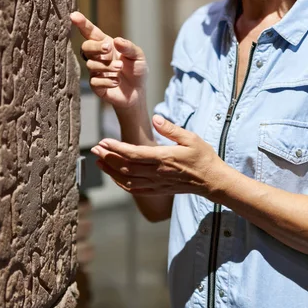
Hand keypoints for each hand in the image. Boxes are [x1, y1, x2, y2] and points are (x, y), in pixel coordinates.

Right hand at [70, 11, 147, 108]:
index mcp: (107, 45)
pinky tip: (117, 81)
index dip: (82, 24)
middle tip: (109, 48)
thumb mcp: (138, 56)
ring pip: (91, 64)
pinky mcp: (96, 86)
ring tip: (120, 68)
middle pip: (86, 47)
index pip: (91, 33)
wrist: (138, 92)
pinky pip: (95, 81)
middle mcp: (98, 56)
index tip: (74, 15)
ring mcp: (95, 71)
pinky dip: (107, 80)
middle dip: (96, 46)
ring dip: (106, 65)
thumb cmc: (136, 69)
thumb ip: (129, 47)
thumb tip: (116, 41)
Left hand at [90, 115, 224, 196]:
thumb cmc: (203, 157)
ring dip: (111, 171)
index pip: (134, 154)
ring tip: (99, 162)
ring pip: (127, 180)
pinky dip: (121, 184)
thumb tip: (156, 118)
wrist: (212, 181)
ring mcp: (157, 183)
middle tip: (95, 149)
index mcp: (164, 158)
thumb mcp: (191, 138)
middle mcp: (157, 172)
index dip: (116, 148)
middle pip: (126, 167)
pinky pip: (135, 190)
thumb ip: (171, 129)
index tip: (104, 141)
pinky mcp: (158, 190)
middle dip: (108, 158)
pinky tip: (114, 177)